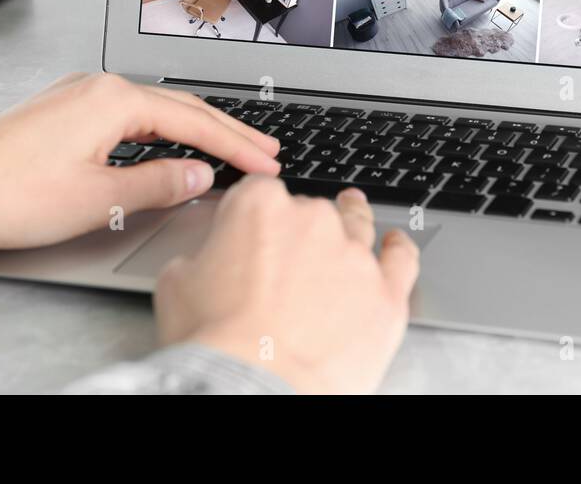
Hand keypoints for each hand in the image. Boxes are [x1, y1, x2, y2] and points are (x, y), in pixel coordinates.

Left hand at [0, 72, 280, 254]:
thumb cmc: (6, 195)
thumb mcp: (98, 200)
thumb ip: (158, 185)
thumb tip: (201, 175)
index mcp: (113, 100)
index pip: (195, 122)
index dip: (237, 147)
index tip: (267, 164)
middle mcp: (98, 87)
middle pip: (181, 108)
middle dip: (228, 132)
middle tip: (266, 152)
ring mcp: (77, 96)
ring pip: (155, 110)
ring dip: (197, 131)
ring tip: (232, 149)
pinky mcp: (62, 113)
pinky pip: (129, 116)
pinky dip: (162, 131)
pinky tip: (171, 146)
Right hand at [154, 178, 418, 393]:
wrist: (255, 388)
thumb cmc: (214, 341)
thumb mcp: (177, 283)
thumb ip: (201, 254)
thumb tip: (207, 259)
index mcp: (260, 206)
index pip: (261, 191)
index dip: (256, 212)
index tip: (254, 229)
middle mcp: (313, 220)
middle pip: (311, 210)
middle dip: (301, 230)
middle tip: (290, 258)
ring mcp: (355, 255)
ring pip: (358, 226)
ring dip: (353, 225)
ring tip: (353, 221)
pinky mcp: (386, 292)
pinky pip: (402, 258)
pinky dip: (399, 249)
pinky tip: (396, 244)